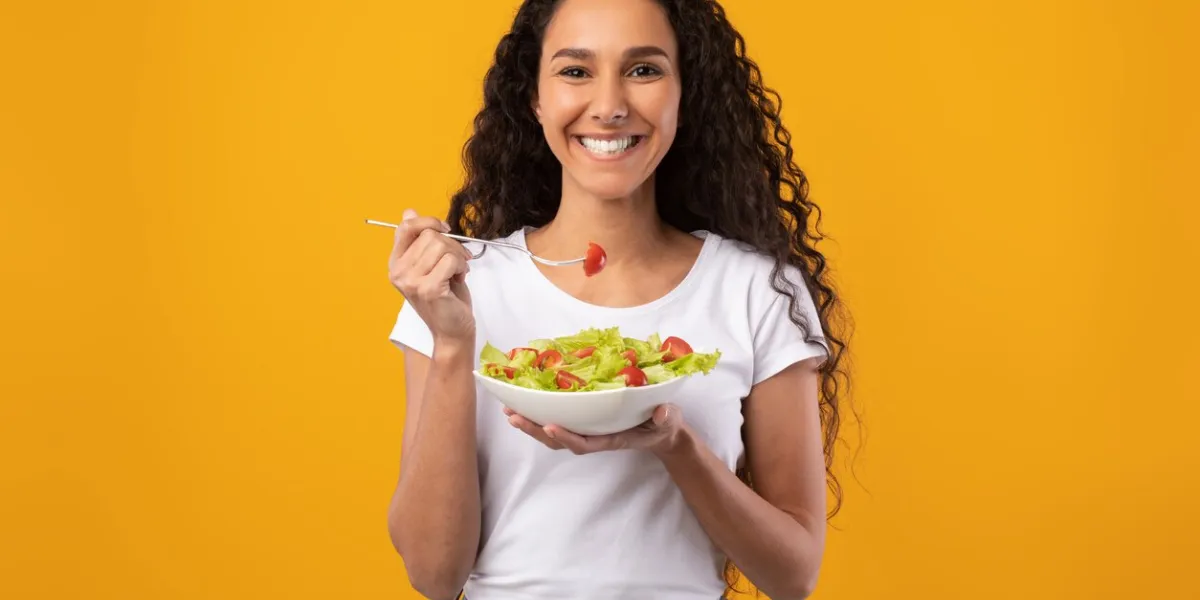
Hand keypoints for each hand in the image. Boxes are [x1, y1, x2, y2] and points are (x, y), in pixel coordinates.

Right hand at [388, 208, 474, 343]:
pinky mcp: (427, 289)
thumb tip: (408, 212)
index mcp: (396, 263)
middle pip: (429, 234)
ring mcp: (411, 281)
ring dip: (457, 256)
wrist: (452, 329)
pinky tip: (459, 278)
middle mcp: (398, 272)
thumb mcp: (431, 263)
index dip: (428, 221)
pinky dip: (461, 266)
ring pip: (441, 245)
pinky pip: (450, 260)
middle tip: (458, 261)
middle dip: (451, 244)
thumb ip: (420, 240)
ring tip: (457, 271)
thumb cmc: (445, 296)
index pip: (406, 227)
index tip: (445, 229)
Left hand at [503, 404, 685, 455]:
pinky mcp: (585, 422)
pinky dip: (540, 414)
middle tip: (514, 417)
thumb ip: (666, 417)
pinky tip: (525, 405)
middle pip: (560, 440)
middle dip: (536, 430)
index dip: (567, 437)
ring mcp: (588, 430)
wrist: (661, 431)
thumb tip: (662, 412)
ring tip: (510, 412)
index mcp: (612, 439)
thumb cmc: (663, 424)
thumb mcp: (669, 420)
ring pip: (554, 433)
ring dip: (531, 423)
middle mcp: (595, 436)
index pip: (585, 443)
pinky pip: (559, 421)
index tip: (551, 426)